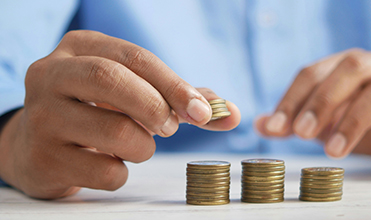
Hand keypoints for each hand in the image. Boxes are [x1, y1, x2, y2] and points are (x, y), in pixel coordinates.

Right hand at [0, 31, 240, 198]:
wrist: (37, 145)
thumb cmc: (97, 111)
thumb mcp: (132, 91)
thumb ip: (181, 99)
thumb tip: (231, 113)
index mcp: (80, 48)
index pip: (135, 58)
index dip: (175, 85)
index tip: (203, 112)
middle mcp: (52, 74)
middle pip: (113, 81)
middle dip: (156, 107)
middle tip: (170, 127)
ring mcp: (41, 117)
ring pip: (115, 132)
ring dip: (143, 146)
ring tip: (136, 145)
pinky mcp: (42, 158)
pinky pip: (104, 171)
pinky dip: (122, 172)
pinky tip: (109, 163)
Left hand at [256, 49, 370, 171]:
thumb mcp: (330, 121)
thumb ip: (297, 121)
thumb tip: (260, 125)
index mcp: (351, 65)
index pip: (315, 71)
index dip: (292, 98)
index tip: (276, 127)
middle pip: (351, 68)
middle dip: (322, 101)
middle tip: (302, 134)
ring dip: (354, 121)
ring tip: (335, 152)